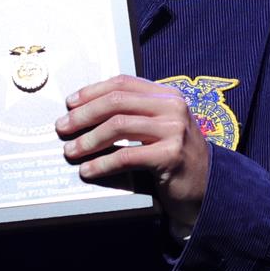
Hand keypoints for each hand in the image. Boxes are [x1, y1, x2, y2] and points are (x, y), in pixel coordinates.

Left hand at [55, 75, 208, 236]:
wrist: (207, 187)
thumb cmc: (174, 157)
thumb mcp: (159, 127)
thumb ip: (134, 114)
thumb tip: (85, 111)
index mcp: (167, 95)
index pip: (123, 83)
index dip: (92, 91)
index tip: (70, 103)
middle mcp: (173, 107)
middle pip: (116, 102)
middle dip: (83, 115)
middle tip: (62, 127)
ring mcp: (174, 131)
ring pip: (118, 125)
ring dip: (88, 140)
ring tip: (71, 151)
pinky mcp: (171, 156)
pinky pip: (126, 156)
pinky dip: (102, 164)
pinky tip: (88, 170)